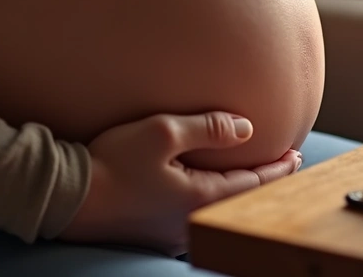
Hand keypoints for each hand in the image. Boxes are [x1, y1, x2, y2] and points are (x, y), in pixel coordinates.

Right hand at [58, 111, 300, 254]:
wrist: (66, 198)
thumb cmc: (112, 162)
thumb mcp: (162, 133)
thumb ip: (208, 128)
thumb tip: (247, 128)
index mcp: (200, 197)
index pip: (254, 183)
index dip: (278, 168)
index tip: (295, 154)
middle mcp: (192, 221)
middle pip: (241, 200)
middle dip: (265, 181)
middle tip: (285, 163)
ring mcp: (173, 232)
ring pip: (219, 209)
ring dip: (239, 191)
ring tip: (253, 174)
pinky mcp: (155, 234)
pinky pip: (197, 215)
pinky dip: (214, 199)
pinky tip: (211, 189)